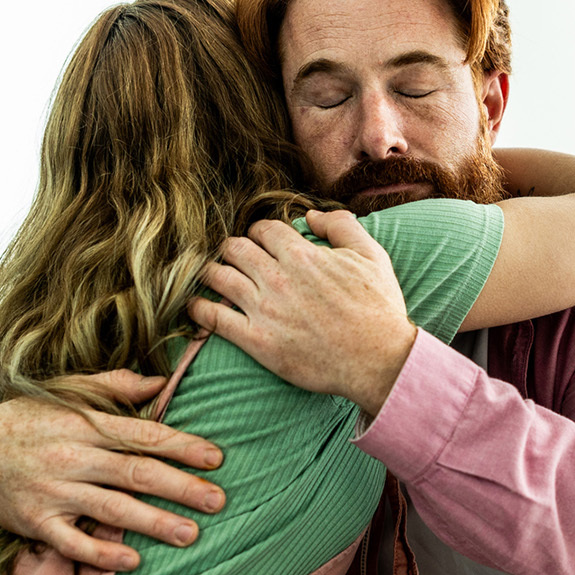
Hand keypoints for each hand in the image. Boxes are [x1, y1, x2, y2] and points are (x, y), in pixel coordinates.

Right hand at [0, 369, 225, 570]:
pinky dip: (102, 553)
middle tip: (218, 500)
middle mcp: (72, 457)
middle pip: (135, 473)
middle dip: (180, 487)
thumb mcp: (66, 392)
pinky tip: (132, 561)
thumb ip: (114, 385)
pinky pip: (72, 542)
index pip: (143, 435)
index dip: (181, 446)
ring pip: (111, 508)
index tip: (215, 458)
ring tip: (190, 533)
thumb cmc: (25, 420)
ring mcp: (53, 491)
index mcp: (84, 424)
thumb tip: (161, 380)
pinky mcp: (36, 522)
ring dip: (153, 522)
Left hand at [191, 209, 417, 415]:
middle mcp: (278, 278)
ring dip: (210, 272)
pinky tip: (195, 305)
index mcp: (302, 255)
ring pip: (218, 276)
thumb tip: (309, 215)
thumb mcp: (371, 256)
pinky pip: (213, 317)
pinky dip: (198, 308)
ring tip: (210, 276)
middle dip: (232, 249)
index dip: (260, 234)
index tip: (261, 245)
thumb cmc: (378, 309)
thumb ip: (341, 226)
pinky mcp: (257, 341)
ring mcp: (265, 309)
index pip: (263, 229)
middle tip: (235, 259)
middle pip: (234, 247)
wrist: (378, 359)